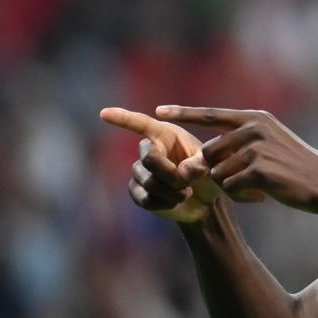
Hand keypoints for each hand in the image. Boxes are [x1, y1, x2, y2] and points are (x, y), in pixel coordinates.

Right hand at [100, 107, 234, 222]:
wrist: (206, 200)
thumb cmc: (210, 173)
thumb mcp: (212, 164)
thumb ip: (200, 163)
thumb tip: (182, 171)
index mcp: (166, 135)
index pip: (141, 123)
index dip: (123, 118)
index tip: (104, 114)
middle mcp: (149, 149)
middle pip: (149, 159)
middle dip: (171, 174)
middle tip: (188, 183)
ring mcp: (140, 170)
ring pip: (149, 182)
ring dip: (172, 191)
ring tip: (187, 191)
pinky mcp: (137, 191)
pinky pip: (145, 198)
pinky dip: (165, 203)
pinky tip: (175, 201)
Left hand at [154, 106, 317, 213]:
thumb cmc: (293, 166)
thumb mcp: (268, 145)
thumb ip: (235, 147)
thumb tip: (197, 162)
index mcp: (255, 118)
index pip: (210, 114)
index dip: (183, 113)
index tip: (159, 112)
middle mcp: (254, 128)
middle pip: (209, 151)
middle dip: (216, 169)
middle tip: (239, 178)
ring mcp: (256, 149)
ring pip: (218, 171)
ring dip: (229, 183)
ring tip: (254, 185)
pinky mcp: (259, 171)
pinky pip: (230, 187)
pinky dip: (240, 194)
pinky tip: (260, 193)